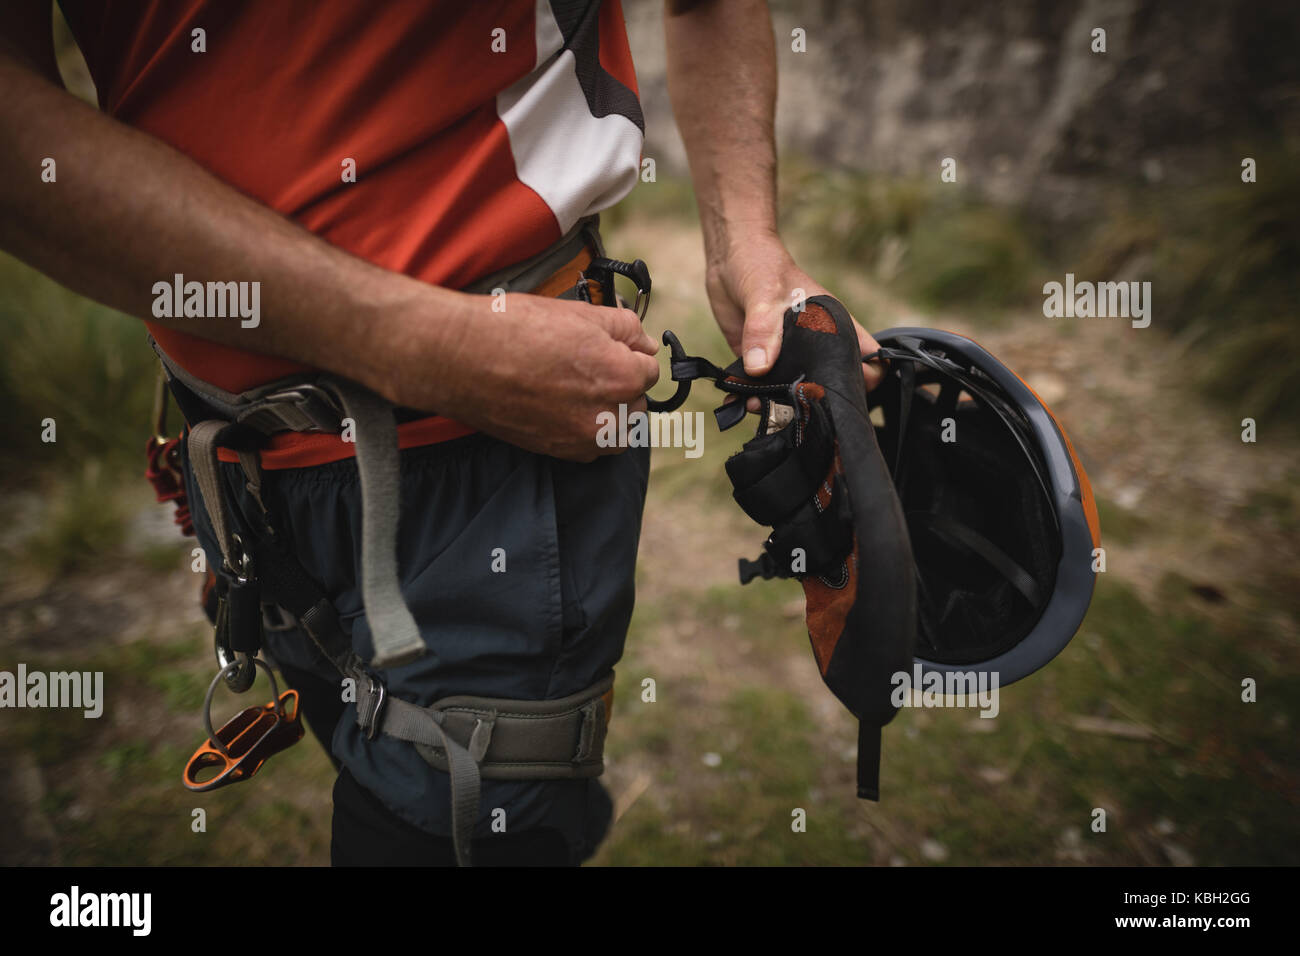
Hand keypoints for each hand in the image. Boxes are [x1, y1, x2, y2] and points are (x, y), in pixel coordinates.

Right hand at [389, 292, 660, 461]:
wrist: (462, 358)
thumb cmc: (516, 329)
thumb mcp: (580, 313)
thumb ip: (625, 328)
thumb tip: (645, 342)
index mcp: (620, 377)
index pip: (649, 369)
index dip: (630, 353)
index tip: (609, 347)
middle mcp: (607, 416)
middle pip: (637, 403)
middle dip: (623, 384)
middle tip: (589, 365)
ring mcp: (582, 440)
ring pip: (618, 432)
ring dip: (611, 413)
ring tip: (581, 389)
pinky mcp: (558, 452)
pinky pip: (591, 448)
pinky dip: (588, 431)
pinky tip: (564, 408)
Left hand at [705, 230, 883, 406]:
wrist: (729, 259)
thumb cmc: (761, 264)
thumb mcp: (765, 294)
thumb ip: (763, 330)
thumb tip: (759, 368)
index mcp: (833, 326)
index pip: (869, 360)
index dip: (865, 380)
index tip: (842, 391)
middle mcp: (815, 346)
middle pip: (830, 385)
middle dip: (814, 402)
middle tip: (790, 407)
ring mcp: (789, 357)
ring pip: (794, 393)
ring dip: (776, 407)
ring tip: (755, 406)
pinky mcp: (762, 363)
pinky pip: (761, 389)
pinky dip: (749, 399)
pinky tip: (736, 403)